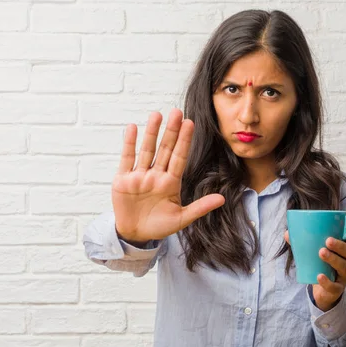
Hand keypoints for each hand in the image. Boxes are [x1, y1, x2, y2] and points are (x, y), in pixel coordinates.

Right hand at [112, 108, 224, 243]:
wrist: (136, 235)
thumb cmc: (159, 226)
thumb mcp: (182, 218)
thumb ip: (200, 207)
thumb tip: (222, 199)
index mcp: (171, 182)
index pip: (179, 157)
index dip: (184, 140)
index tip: (190, 123)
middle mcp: (156, 175)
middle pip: (165, 149)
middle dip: (171, 131)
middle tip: (177, 111)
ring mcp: (140, 176)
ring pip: (147, 150)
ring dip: (151, 133)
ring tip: (157, 114)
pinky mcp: (123, 180)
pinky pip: (127, 158)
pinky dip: (129, 143)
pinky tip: (133, 127)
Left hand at [284, 221, 345, 311]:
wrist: (321, 291)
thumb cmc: (319, 265)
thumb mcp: (313, 253)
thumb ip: (302, 243)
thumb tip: (287, 233)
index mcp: (343, 249)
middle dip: (341, 245)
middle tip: (328, 241)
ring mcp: (343, 275)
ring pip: (344, 267)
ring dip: (334, 259)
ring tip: (321, 253)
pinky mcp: (337, 288)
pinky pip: (335, 285)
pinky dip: (327, 281)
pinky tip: (319, 276)